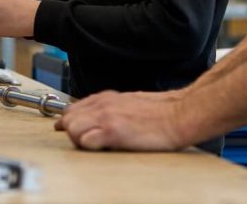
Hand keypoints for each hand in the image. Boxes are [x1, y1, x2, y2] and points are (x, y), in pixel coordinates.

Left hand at [54, 90, 190, 151]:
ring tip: (94, 147)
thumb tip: (98, 117)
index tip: (67, 130)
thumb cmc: (160, 112)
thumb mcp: (129, 102)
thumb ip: (110, 108)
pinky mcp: (113, 131)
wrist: (179, 114)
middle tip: (85, 142)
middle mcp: (102, 105)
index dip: (69, 121)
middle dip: (71, 132)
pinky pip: (85, 141)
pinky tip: (101, 149)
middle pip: (68, 118)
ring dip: (78, 140)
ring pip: (72, 128)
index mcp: (105, 97)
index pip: (72, 108)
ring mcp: (106, 117)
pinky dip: (88, 147)